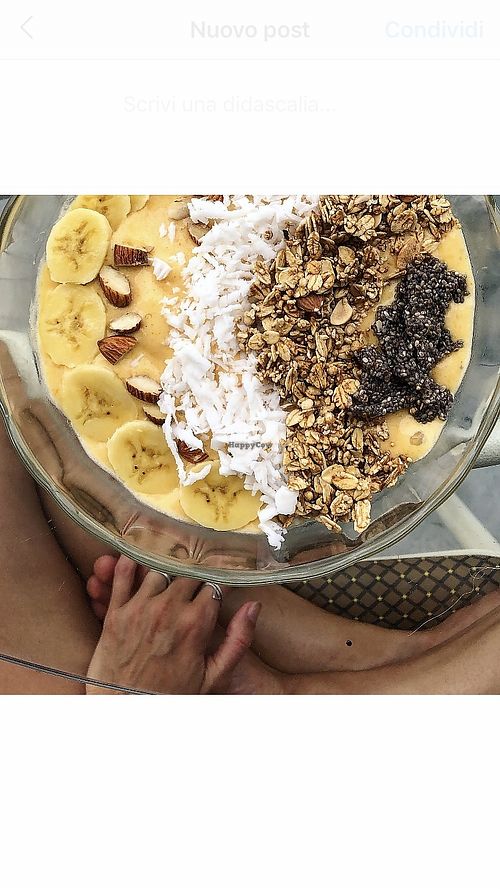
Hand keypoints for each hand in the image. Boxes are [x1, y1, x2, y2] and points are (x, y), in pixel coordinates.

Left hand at [86, 556, 260, 693]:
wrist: (126, 713)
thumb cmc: (172, 697)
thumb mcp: (214, 676)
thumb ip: (238, 640)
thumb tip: (253, 606)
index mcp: (196, 624)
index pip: (214, 582)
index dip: (221, 575)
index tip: (224, 569)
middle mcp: (168, 610)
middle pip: (187, 571)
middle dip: (195, 569)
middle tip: (198, 567)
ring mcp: (139, 609)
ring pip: (158, 568)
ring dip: (166, 565)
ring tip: (171, 563)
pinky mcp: (115, 614)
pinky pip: (120, 576)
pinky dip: (127, 562)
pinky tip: (136, 556)